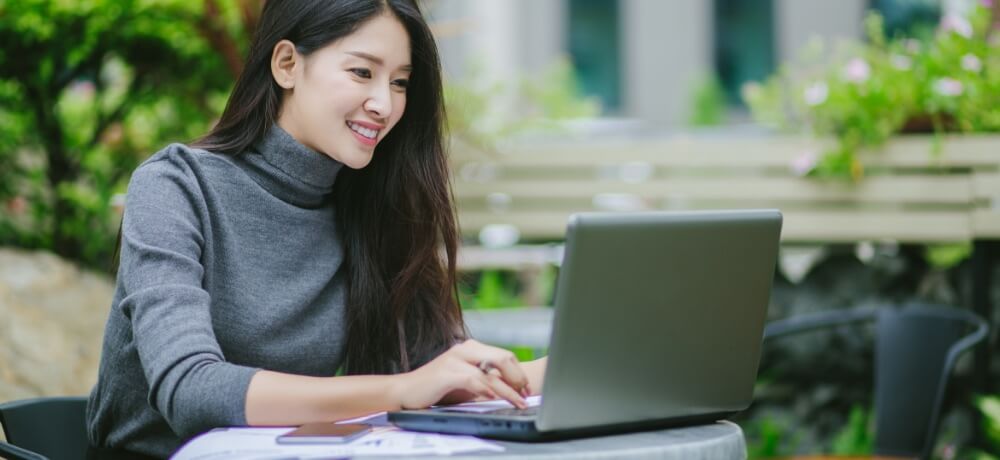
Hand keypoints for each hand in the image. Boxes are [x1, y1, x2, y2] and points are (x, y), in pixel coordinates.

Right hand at [392, 339, 530, 409]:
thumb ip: (482, 379)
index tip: (527, 390)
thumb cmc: (435, 387)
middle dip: (518, 378)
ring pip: (490, 372)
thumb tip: (506, 389)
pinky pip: (472, 379)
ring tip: (518, 402)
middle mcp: (465, 350)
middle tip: (526, 395)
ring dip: (507, 389)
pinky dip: (485, 389)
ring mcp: (455, 360)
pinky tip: (494, 397)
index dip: (519, 373)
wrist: (405, 390)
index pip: (504, 355)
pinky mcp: (447, 373)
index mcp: (471, 349)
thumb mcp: (463, 381)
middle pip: (503, 357)